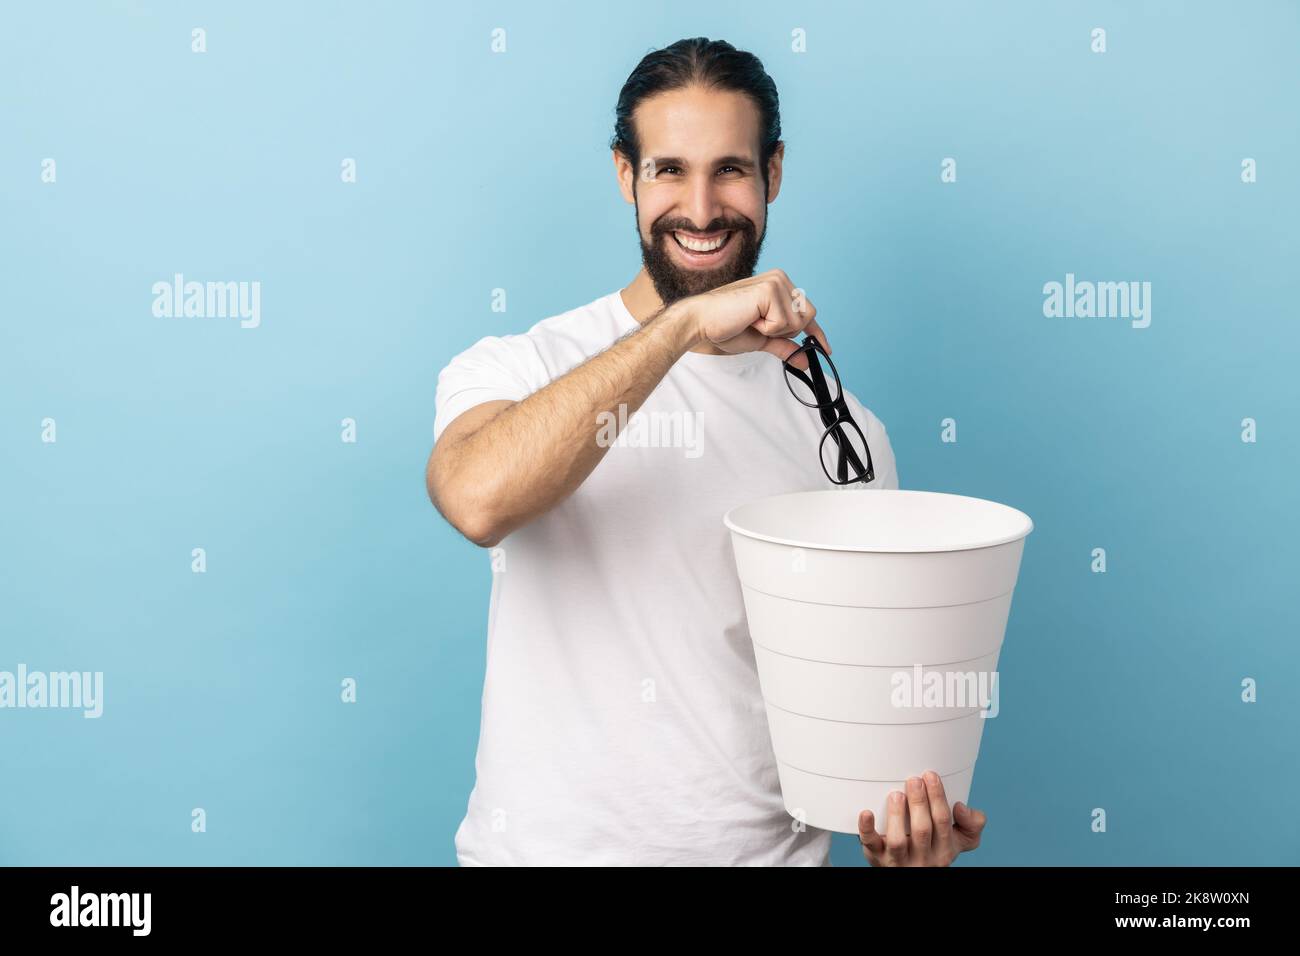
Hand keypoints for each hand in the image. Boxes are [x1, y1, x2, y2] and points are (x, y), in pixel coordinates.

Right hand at [673, 268, 828, 368]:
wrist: (702, 322)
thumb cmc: (726, 327)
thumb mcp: (762, 339)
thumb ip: (784, 346)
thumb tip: (804, 361)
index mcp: (779, 286)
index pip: (806, 312)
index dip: (816, 333)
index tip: (826, 349)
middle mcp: (781, 279)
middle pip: (807, 317)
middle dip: (786, 332)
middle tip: (759, 326)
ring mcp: (776, 282)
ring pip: (797, 322)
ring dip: (775, 331)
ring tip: (752, 321)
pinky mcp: (769, 290)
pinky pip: (783, 322)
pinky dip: (767, 328)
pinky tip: (750, 318)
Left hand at [858, 770, 986, 866]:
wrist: (910, 873)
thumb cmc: (933, 849)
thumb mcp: (959, 841)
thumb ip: (972, 824)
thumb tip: (962, 806)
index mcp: (944, 849)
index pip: (943, 822)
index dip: (937, 797)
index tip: (930, 775)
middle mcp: (923, 857)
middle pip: (922, 830)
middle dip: (919, 803)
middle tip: (914, 780)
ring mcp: (899, 859)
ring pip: (898, 841)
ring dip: (897, 816)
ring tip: (896, 794)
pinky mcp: (877, 858)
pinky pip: (871, 844)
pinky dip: (867, 829)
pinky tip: (866, 813)